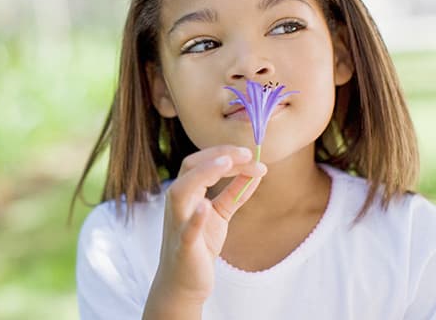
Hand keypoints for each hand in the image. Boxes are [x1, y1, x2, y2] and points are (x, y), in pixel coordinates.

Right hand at [148, 145, 266, 305]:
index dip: (224, 153)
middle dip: (217, 155)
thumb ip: (235, 192)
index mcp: (187, 193)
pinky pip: (187, 230)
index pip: (201, 162)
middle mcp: (178, 203)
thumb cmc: (199, 245)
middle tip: (247, 153)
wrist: (184, 283)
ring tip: (227, 163)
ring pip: (181, 191)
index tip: (250, 152)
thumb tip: (257, 170)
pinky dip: (195, 217)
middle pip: (190, 168)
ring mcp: (178, 224)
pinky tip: (206, 206)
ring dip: (204, 174)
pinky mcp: (184, 247)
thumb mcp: (220, 213)